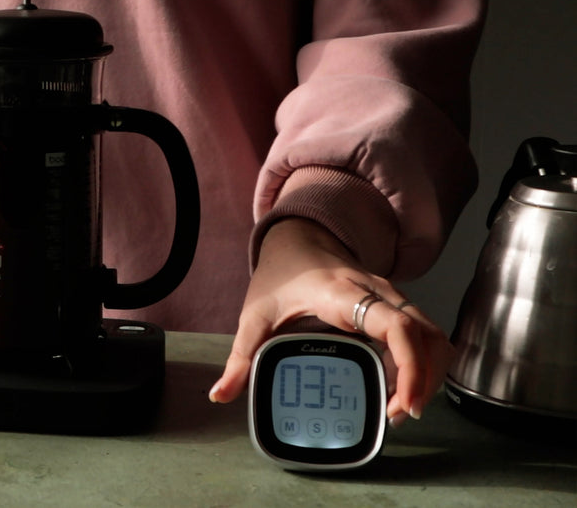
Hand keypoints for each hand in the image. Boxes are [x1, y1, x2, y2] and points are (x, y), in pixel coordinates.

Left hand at [209, 218, 453, 426]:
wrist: (298, 238)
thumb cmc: (281, 274)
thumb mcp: (255, 316)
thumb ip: (240, 358)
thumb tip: (220, 394)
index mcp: (343, 293)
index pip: (396, 325)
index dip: (410, 366)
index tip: (403, 401)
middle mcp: (377, 292)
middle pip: (427, 336)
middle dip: (423, 381)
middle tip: (397, 415)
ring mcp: (391, 297)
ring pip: (433, 336)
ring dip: (428, 374)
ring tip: (400, 407)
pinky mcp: (395, 306)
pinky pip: (425, 334)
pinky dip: (423, 363)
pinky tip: (401, 388)